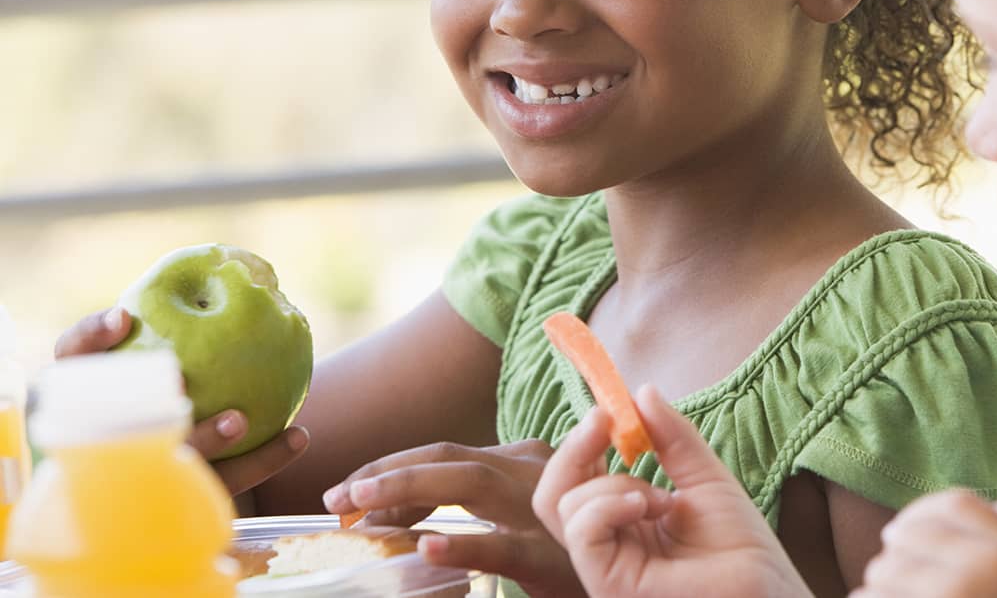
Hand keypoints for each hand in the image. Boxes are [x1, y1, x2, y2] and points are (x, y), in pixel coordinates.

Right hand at [54, 307, 309, 496]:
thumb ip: (179, 320)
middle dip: (145, 410)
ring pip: (175, 465)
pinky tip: (299, 435)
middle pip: (119, 429)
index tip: (122, 317)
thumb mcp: (168, 346)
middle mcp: (109, 439)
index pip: (72, 363)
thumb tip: (230, 273)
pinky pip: (231, 480)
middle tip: (181, 386)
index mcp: (90, 396)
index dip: (90, 340)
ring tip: (241, 419)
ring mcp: (148, 475)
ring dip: (206, 443)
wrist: (187, 449)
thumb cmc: (177, 381)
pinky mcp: (192, 498)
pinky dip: (266, 459)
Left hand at [323, 438, 584, 597]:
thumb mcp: (533, 509)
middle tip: (337, 498)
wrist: (643, 557)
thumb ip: (486, 506)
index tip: (349, 491)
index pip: (446, 454)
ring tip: (359, 506)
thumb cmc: (583, 538)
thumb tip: (419, 524)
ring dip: (408, 487)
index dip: (393, 467)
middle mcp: (528, 471)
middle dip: (387, 472)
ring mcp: (540, 506)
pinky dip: (462, 543)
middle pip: (449, 457)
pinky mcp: (549, 552)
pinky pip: (500, 544)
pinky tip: (427, 548)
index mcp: (521, 461)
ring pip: (469, 483)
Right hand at [533, 384, 811, 597]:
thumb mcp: (703, 477)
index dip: (584, 440)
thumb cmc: (741, 547)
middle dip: (574, 446)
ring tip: (659, 496)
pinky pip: (583, 532)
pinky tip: (647, 504)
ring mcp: (604, 568)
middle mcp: (607, 545)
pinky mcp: (610, 585)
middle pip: (554, 492)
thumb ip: (672, 437)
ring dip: (610, 482)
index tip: (608, 408)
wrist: (768, 589)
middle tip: (605, 419)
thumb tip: (643, 390)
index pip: (577, 480)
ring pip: (562, 507)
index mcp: (622, 522)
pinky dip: (608, 504)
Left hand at [852, 490, 996, 597]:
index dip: (922, 514)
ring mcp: (953, 592)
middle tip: (906, 586)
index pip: (957, 503)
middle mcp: (987, 568)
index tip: (900, 535)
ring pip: (882, 569)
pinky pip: (867, 597)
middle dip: (897, 560)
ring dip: (881, 590)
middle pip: (909, 534)